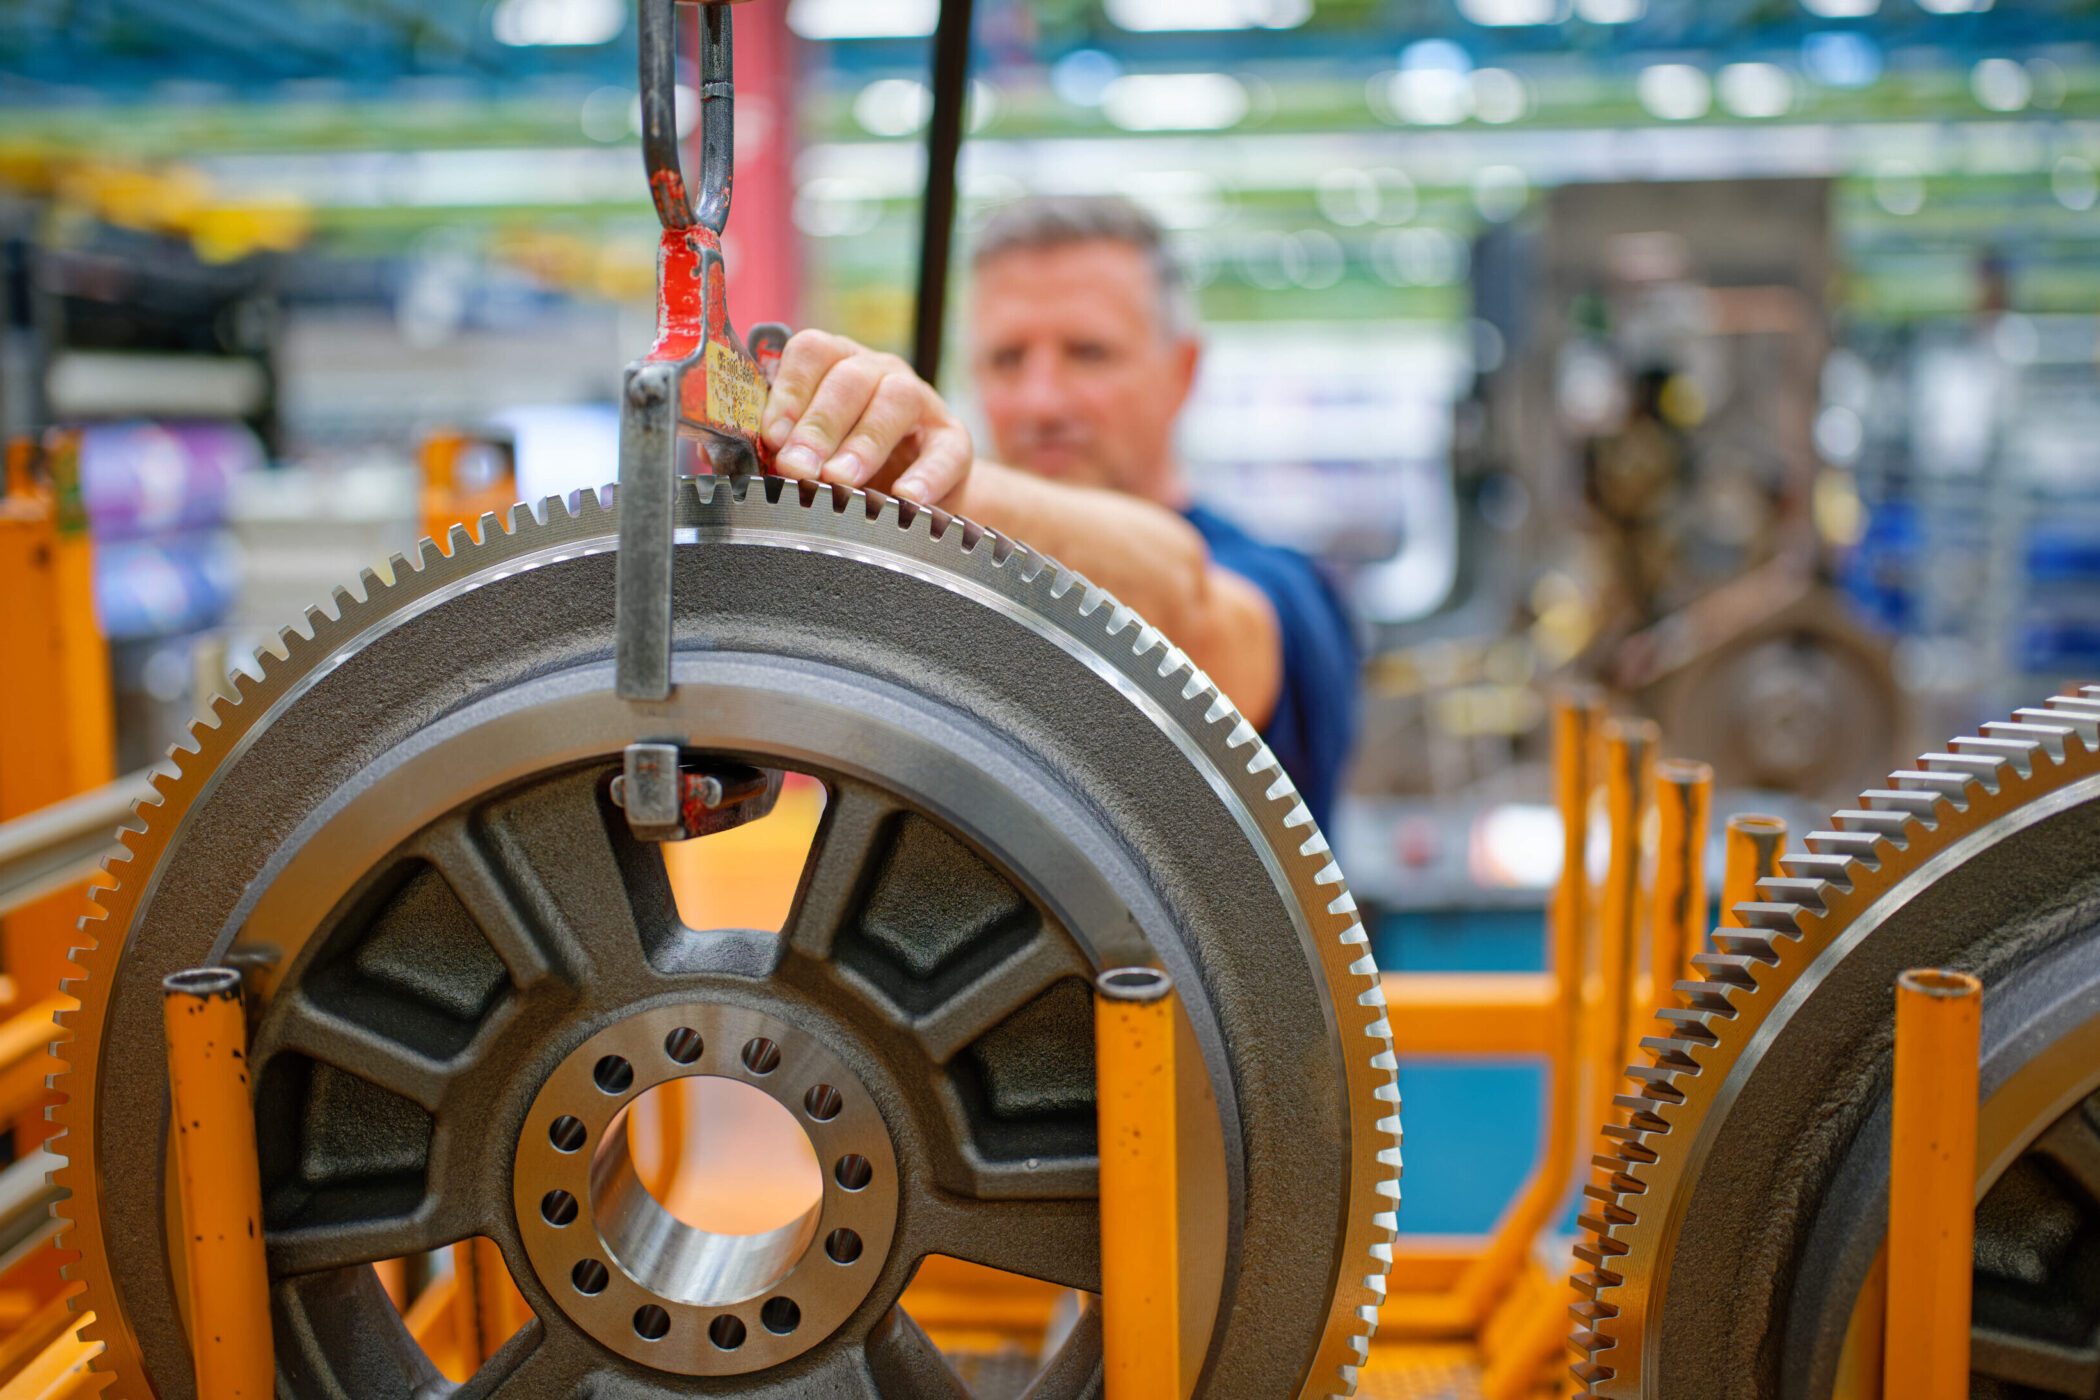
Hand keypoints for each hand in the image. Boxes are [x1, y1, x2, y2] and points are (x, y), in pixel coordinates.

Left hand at [761, 330, 973, 505]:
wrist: (907, 498)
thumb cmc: (844, 468)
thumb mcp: (804, 455)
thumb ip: (766, 450)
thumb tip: (722, 457)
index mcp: (835, 364)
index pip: (811, 352)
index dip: (789, 391)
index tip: (771, 436)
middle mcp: (878, 372)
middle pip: (849, 378)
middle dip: (818, 425)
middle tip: (797, 467)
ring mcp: (920, 401)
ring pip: (897, 399)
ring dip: (864, 442)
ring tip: (840, 479)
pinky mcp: (953, 440)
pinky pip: (947, 449)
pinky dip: (927, 474)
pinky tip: (905, 498)